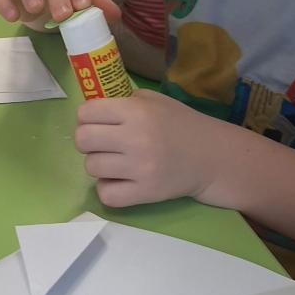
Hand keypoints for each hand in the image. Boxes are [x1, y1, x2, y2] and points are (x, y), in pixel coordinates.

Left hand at [75, 89, 218, 206]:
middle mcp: (136, 138)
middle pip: (83, 140)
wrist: (211, 157)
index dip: (87, 117)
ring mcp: (140, 168)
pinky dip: (107, 188)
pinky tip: (119, 181)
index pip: (86, 112)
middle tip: (102, 143)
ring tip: (115, 162)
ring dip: (99, 164)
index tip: (97, 122)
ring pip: (91, 167)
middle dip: (88, 141)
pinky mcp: (145, 193)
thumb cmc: (180, 124)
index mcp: (137, 111)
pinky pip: (106, 194)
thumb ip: (124, 101)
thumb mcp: (155, 100)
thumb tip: (92, 110)